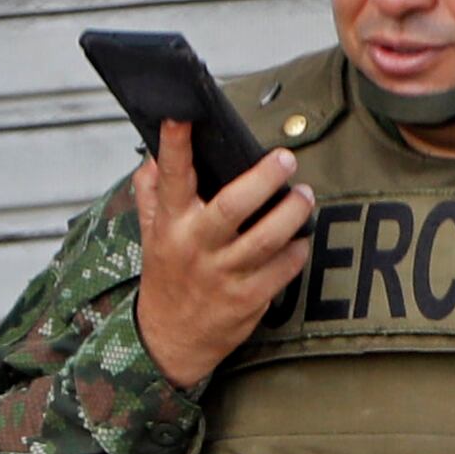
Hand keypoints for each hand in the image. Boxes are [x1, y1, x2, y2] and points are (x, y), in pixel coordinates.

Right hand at [133, 133, 313, 389]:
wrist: (168, 340)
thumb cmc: (167, 274)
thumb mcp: (150, 232)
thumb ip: (151, 191)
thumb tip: (153, 152)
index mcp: (170, 224)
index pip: (171, 177)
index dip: (175, 145)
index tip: (182, 114)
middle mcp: (195, 246)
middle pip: (232, 206)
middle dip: (263, 178)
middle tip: (286, 158)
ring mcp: (222, 274)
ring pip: (266, 238)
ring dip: (292, 212)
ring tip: (304, 195)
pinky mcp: (247, 299)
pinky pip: (283, 268)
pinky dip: (297, 250)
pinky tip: (301, 237)